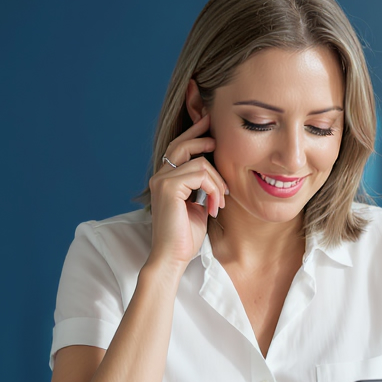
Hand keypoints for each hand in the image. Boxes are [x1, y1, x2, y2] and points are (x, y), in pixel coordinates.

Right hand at [146, 113, 229, 268]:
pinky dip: (214, 188)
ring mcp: (162, 180)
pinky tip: (214, 206)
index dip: (194, 135)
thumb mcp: (198, 206)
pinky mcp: (168, 187)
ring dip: (217, 182)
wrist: (173, 257)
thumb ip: (202, 187)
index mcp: (166, 180)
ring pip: (200, 162)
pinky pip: (200, 174)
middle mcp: (160, 176)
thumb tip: (216, 172)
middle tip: (220, 139)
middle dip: (204, 138)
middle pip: (183, 144)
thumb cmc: (186, 237)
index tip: (210, 124)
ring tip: (220, 202)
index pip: (179, 148)